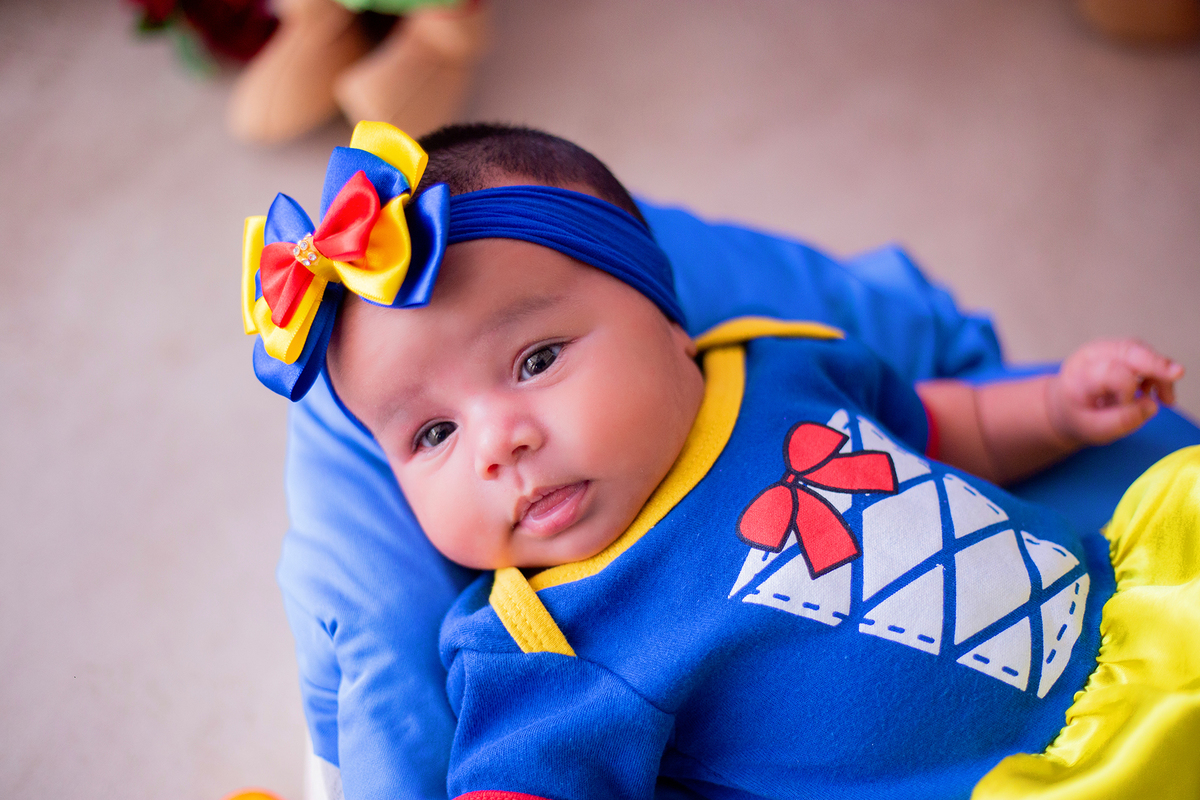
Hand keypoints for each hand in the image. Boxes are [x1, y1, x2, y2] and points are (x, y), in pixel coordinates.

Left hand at [1046, 339, 1183, 445]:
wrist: (1067, 405)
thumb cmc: (1079, 417)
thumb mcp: (1091, 429)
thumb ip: (1119, 422)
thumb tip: (1151, 406)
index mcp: (1079, 375)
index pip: (1110, 373)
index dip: (1127, 391)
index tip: (1129, 407)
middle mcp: (1092, 355)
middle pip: (1127, 350)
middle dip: (1154, 362)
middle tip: (1177, 374)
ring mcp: (1107, 350)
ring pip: (1141, 352)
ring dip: (1160, 374)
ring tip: (1166, 400)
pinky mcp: (1122, 351)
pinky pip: (1147, 356)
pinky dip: (1159, 374)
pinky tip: (1159, 395)